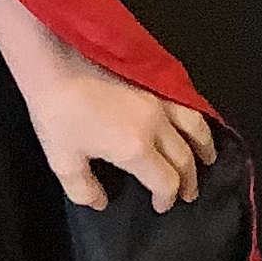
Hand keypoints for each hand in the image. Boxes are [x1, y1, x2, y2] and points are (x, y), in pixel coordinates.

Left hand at [0, 0, 215, 213]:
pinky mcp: (158, 76)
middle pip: (186, 158)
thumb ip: (83, 189)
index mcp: (135, 148)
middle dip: (190, 180)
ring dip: (205, 147)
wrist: (54, 55)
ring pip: (197, 127)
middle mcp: (157, 125)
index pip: (166, 182)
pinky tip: (193, 121)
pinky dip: (199, 117)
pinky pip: (189, 101)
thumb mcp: (61, 159)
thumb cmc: (56, 108)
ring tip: (207, 157)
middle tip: (188, 192)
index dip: (167, 199)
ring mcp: (161, 97)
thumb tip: (101, 202)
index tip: (161, 205)